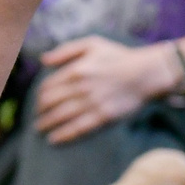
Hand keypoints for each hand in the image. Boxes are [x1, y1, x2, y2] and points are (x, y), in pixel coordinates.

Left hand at [31, 37, 169, 142]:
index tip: (39, 102)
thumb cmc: (119, 57)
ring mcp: (91, 103)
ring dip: (46, 125)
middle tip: (38, 117)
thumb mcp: (92, 44)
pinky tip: (54, 140)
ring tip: (40, 130)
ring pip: (60, 117)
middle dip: (40, 112)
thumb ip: (66, 50)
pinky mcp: (103, 117)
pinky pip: (78, 129)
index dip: (39, 96)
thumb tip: (43, 60)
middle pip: (50, 103)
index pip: (47, 86)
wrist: (146, 73)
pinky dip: (63, 135)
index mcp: (76, 69)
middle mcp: (80, 87)